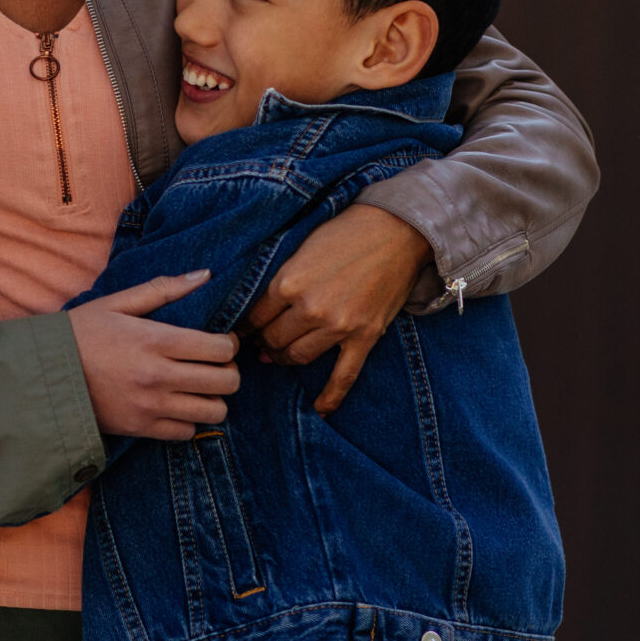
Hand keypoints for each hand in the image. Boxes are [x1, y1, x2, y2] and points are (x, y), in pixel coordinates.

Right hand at [67, 270, 240, 438]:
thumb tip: (205, 275)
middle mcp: (158, 376)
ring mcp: (151, 406)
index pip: (219, 349)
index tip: (221, 341)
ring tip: (201, 387)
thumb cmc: (81, 333)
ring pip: (213, 411)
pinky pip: (187, 432)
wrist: (44, 375)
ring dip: (214, 398)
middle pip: (225, 381)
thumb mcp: (117, 303)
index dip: (229, 344)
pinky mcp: (141, 428)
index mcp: (155, 340)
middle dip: (229, 371)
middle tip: (216, 365)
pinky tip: (179, 405)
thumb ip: (164, 289)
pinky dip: (190, 420)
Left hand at [243, 204, 430, 413]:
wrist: (396, 230)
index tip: (242, 328)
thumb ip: (280, 275)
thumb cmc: (345, 231)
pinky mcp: (365, 337)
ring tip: (279, 355)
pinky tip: (319, 410)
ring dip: (284, 359)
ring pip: (298, 357)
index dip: (246, 324)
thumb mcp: (301, 246)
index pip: (255, 316)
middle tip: (260, 341)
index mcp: (288, 282)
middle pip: (273, 339)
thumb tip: (256, 301)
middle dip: (263, 342)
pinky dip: (330, 397)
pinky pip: (343, 376)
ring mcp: (338, 326)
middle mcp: (310, 308)